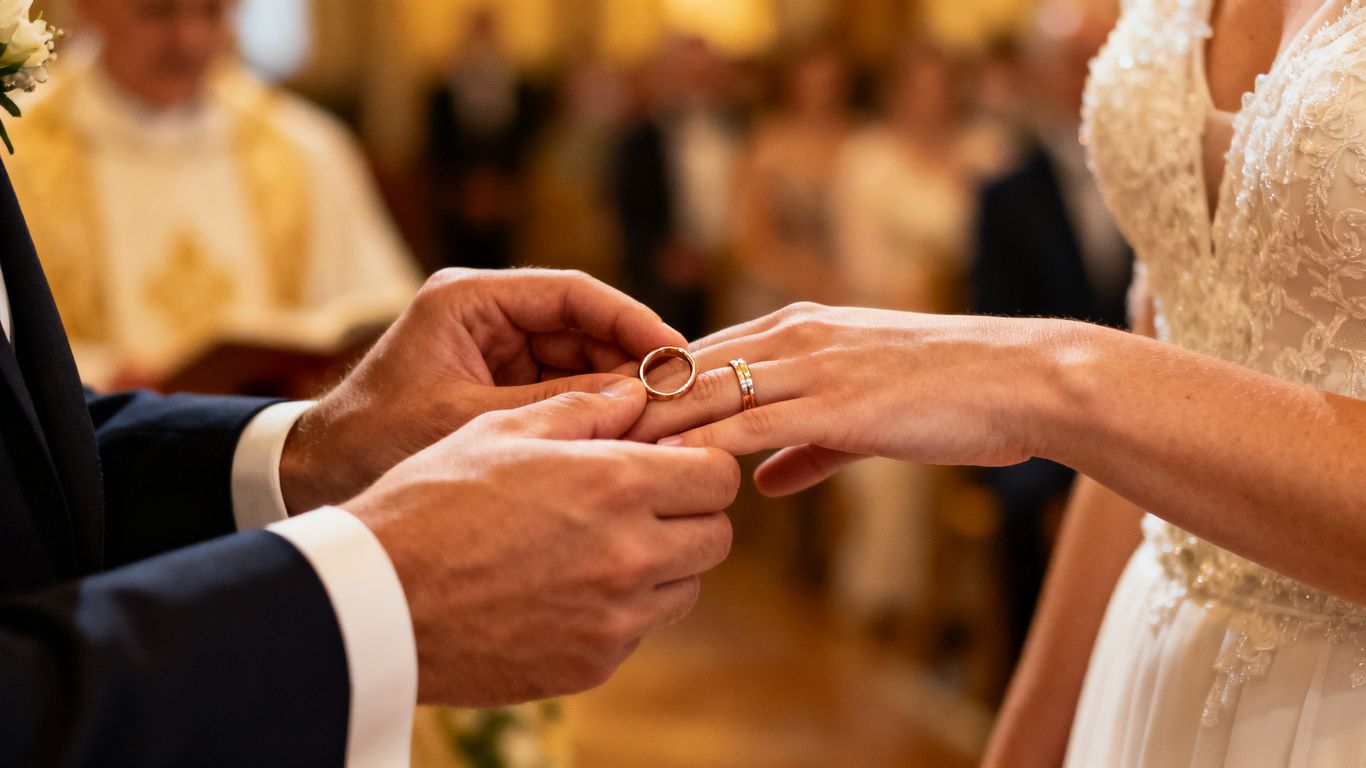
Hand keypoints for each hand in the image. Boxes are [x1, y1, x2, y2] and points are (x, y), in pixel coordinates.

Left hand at [280, 268, 685, 513]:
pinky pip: (561, 388)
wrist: (315, 474)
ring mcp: (494, 348)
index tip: (672, 350)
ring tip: (660, 422)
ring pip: (578, 358)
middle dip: (630, 358)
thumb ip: (552, 406)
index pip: (571, 292)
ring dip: (616, 388)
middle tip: (677, 395)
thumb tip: (637, 400)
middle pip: (581, 324)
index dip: (629, 318)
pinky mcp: (497, 382)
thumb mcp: (469, 420)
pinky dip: (591, 410)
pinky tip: (624, 439)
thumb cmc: (375, 441)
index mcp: (469, 299)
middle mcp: (487, 315)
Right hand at [342, 380, 737, 705]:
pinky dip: (622, 609)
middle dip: (689, 513)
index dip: (699, 462)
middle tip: (642, 502)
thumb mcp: (498, 429)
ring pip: (686, 586)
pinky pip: (639, 629)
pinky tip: (568, 587)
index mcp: (615, 484)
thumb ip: (580, 409)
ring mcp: (616, 617)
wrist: (375, 600)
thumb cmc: (430, 503)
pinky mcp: (593, 664)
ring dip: (663, 563)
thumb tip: (635, 394)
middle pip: (716, 535)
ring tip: (602, 545)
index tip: (669, 460)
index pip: (717, 475)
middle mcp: (630, 553)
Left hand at [626, 303, 1075, 494]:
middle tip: (564, 436)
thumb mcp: (864, 421)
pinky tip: (664, 473)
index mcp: (796, 331)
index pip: (698, 357)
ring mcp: (811, 364)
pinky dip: (700, 447)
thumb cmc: (951, 398)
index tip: (595, 423)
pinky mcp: (834, 401)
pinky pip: (748, 423)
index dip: (645, 391)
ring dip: (646, 425)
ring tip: (590, 455)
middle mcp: (792, 337)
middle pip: (684, 368)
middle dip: (625, 404)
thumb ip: (806, 449)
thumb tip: (760, 483)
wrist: (1021, 381)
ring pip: (704, 392)